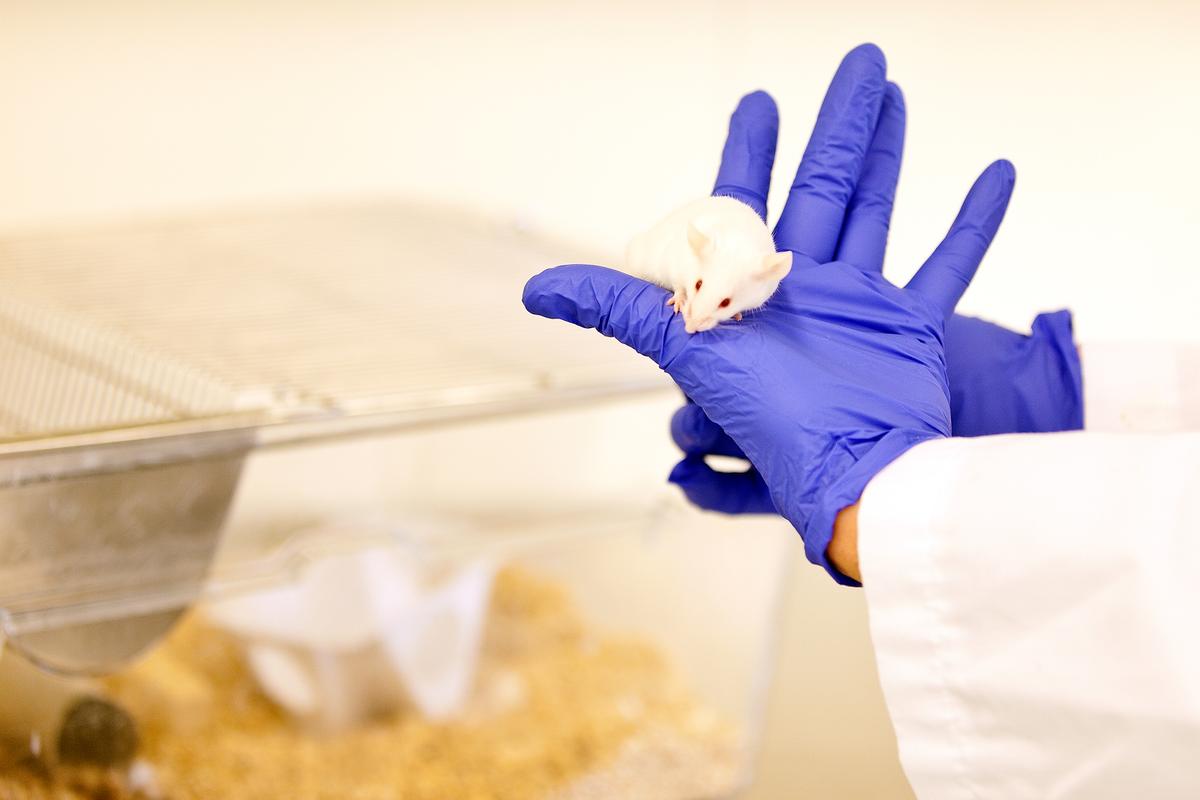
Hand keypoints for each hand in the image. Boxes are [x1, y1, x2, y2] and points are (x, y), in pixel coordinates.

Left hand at [522, 45, 1015, 582]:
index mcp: (752, 288)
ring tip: (897, 96)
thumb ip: (618, 309)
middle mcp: (804, 289)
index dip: (748, 149)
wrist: (852, 478)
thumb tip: (536, 289)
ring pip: (878, 208)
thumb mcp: (686, 351)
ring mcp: (859, 304)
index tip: (758, 101)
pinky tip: (998, 174)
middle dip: (838, 125)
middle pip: (824, 187)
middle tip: (858, 64)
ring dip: (889, 153)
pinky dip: (974, 224)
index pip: (744, 201)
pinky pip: (947, 263)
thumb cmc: (774, 424)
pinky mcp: (908, 326)